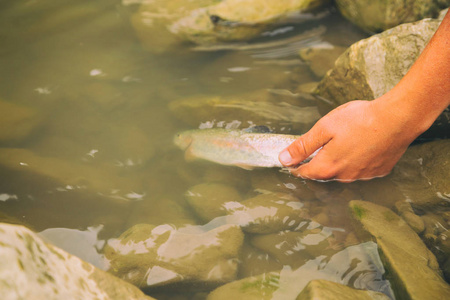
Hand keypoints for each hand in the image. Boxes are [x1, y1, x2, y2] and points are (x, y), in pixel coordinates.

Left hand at [278, 99, 417, 181]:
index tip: (290, 162)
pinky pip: (360, 170)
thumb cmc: (360, 120)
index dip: (295, 166)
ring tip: (339, 145)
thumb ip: (303, 146)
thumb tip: (283, 159)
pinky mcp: (378, 171)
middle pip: (323, 173)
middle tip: (314, 150)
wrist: (398, 118)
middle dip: (316, 164)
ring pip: (342, 173)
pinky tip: (359, 147)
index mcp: (328, 167)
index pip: (304, 173)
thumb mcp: (324, 128)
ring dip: (337, 163)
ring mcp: (363, 176)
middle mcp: (345, 177)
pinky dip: (355, 162)